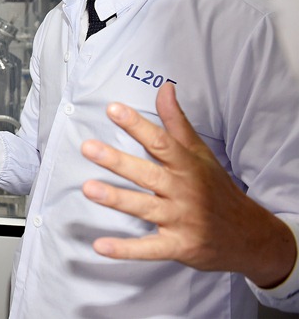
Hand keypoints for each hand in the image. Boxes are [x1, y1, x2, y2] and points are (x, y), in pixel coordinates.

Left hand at [81, 82, 296, 287]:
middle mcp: (184, 191)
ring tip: (88, 188)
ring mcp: (181, 220)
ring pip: (144, 207)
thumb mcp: (201, 153)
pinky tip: (100, 246)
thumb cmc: (217, 190)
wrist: (250, 236)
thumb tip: (164, 88)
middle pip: (147, 173)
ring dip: (116, 199)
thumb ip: (177, 123)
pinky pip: (149, 248)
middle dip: (117, 161)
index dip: (136, 125)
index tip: (113, 109)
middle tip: (88, 148)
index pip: (160, 141)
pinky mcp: (178, 246)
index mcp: (188, 166)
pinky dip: (125, 249)